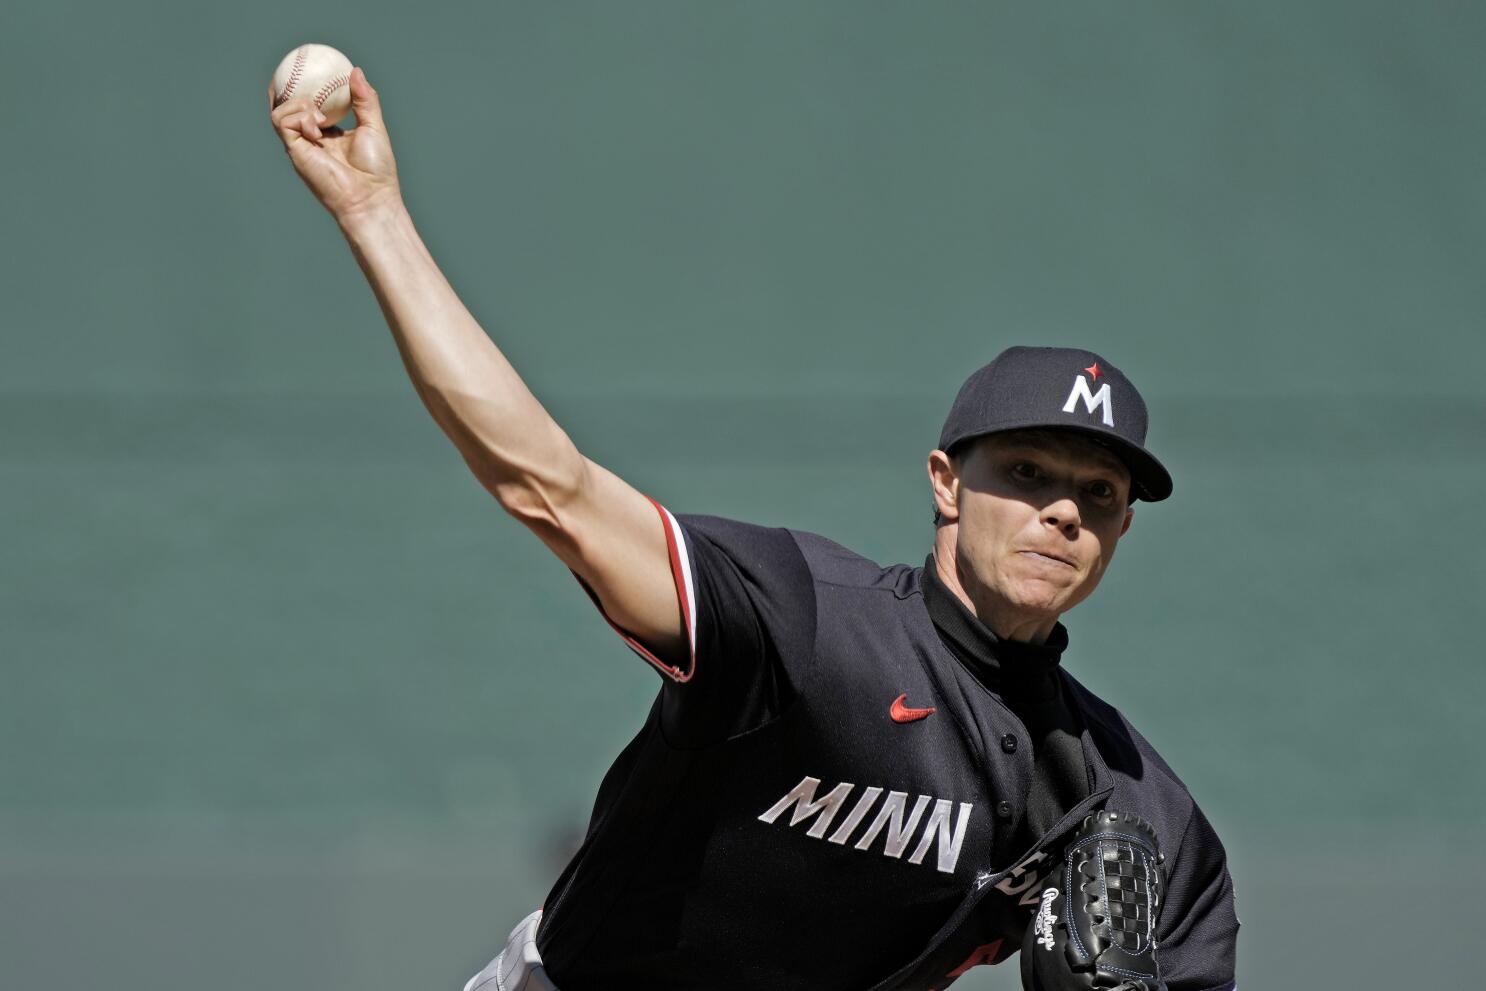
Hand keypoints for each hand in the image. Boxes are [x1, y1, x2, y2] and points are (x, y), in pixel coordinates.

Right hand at [268, 66, 400, 222]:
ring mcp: (300, 146)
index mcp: (329, 135)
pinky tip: (318, 126)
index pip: (310, 108)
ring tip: (321, 115)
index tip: (312, 71)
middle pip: (286, 108)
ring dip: (299, 104)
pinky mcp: (294, 152)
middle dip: (285, 88)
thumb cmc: (376, 170)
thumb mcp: (373, 127)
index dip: (306, 89)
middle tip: (294, 68)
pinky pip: (282, 122)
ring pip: (279, 111)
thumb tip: (356, 71)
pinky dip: (299, 116)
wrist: (370, 197)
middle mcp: (311, 140)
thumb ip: (365, 100)